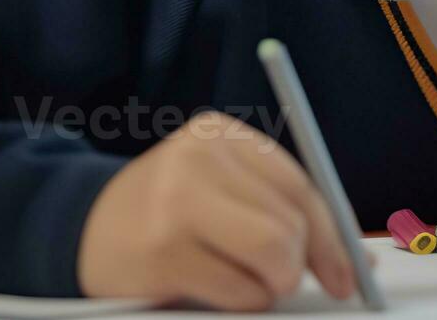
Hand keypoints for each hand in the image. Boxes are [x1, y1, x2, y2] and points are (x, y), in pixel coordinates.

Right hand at [78, 111, 357, 310]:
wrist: (77, 230)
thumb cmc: (168, 217)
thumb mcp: (223, 194)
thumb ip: (282, 213)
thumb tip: (358, 262)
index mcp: (223, 135)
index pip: (302, 187)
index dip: (332, 238)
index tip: (349, 275)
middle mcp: (200, 158)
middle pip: (291, 221)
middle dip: (298, 265)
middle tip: (279, 282)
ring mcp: (178, 203)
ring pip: (273, 253)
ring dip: (269, 286)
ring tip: (243, 284)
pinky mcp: (163, 252)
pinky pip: (238, 290)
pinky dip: (240, 301)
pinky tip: (212, 290)